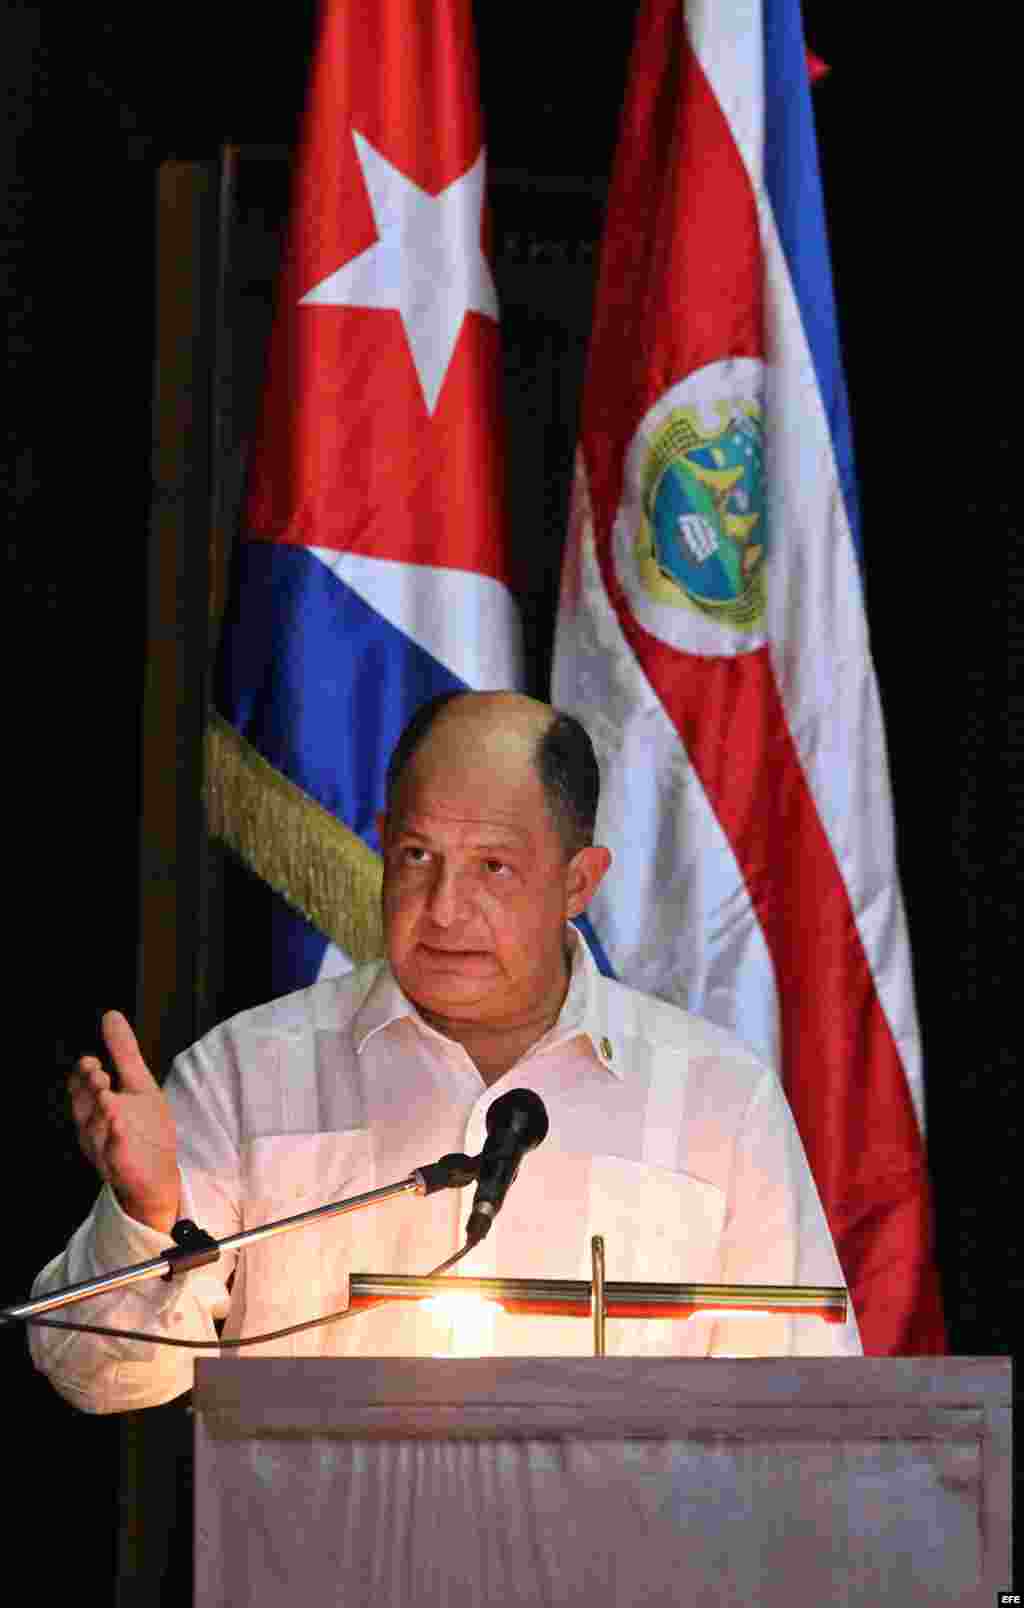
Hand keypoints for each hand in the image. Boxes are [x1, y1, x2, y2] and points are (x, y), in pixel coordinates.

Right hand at [68, 1011, 178, 1233]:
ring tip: (109, 1095)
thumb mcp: (138, 1083)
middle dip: (89, 1089)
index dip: (84, 1074)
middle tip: (99, 1073)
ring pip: (95, 1130)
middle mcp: (95, 1127)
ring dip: (100, 1113)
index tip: (94, 1061)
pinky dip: (116, 1139)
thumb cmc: (143, 1128)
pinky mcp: (122, 1166)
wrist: (158, 1174)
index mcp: (96, 1105)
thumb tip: (110, 1014)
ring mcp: (107, 1148)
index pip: (81, 1085)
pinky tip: (121, 1125)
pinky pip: (115, 1153)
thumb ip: (123, 1052)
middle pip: (83, 1106)